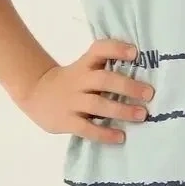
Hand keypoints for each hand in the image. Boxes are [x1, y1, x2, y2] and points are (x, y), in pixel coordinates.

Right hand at [15, 38, 153, 143]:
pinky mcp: (66, 121)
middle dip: (127, 86)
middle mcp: (78, 81)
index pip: (99, 50)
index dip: (116, 49)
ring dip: (121, 110)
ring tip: (141, 115)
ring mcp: (71, 101)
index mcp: (84, 65)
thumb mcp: (83, 69)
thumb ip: (105, 69)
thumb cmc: (71, 82)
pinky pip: (86, 128)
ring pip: (97, 105)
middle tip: (149, 93)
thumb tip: (142, 77)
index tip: (135, 52)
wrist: (35, 94)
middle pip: (103, 80)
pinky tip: (120, 137)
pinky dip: (104, 133)